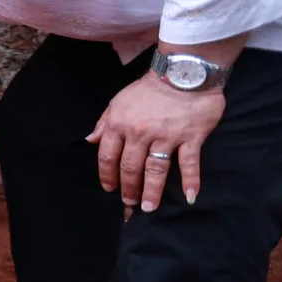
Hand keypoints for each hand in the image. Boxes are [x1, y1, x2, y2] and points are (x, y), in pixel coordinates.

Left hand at [89, 73, 225, 212]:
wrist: (182, 73)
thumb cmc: (148, 89)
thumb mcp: (118, 101)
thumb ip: (104, 122)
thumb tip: (90, 140)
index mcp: (119, 124)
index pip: (108, 156)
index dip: (107, 175)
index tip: (109, 188)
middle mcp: (140, 133)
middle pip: (130, 167)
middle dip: (128, 188)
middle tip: (128, 203)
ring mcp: (166, 137)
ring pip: (155, 170)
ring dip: (151, 191)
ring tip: (148, 208)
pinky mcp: (190, 137)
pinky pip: (189, 163)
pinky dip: (191, 181)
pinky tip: (190, 197)